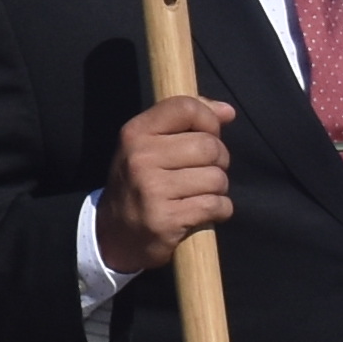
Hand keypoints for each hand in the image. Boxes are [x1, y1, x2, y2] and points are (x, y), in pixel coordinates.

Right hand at [94, 94, 241, 277]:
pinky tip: (202, 213)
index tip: (207, 135)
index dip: (208, 120)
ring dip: (218, 189)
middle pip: (209, 146)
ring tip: (199, 194)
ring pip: (217, 178)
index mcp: (135, 133)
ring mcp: (151, 188)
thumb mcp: (151, 145)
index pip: (185, 107)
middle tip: (204, 173)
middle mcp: (139, 157)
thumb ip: (187, 121)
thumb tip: (228, 111)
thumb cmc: (142, 183)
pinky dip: (220, 210)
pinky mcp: (165, 219)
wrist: (114, 234)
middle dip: (219, 161)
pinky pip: (216, 205)